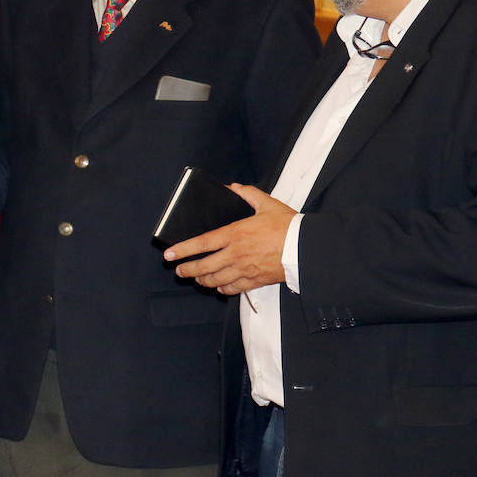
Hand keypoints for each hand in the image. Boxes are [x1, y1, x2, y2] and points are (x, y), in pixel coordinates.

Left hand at [165, 184, 293, 294]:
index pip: (202, 243)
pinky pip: (233, 289)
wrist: (307, 248)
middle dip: (188, 270)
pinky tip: (219, 287)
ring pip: (216, 280)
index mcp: (235, 234)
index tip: (169, 254)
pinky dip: (222, 289)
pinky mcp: (255, 281)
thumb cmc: (288, 226)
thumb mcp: (267, 204)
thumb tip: (233, 187)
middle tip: (179, 270)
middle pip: (204, 267)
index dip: (183, 250)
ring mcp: (244, 270)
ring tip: (196, 278)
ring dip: (203, 280)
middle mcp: (236, 254)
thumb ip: (247, 194)